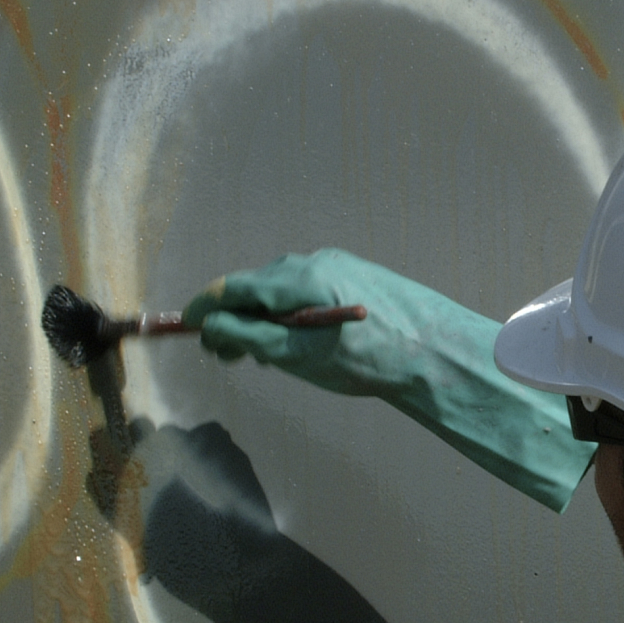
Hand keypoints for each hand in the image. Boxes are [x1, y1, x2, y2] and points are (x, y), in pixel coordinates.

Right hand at [181, 249, 595, 512]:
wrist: (435, 353)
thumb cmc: (367, 360)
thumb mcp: (298, 356)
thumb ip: (249, 337)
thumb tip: (209, 324)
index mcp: (296, 278)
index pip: (233, 286)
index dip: (206, 309)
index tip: (188, 330)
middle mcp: (313, 262)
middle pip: (255, 286)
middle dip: (235, 319)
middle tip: (229, 357)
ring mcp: (336, 266)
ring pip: (281, 289)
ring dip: (264, 318)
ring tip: (267, 354)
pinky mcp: (355, 275)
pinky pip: (306, 289)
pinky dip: (290, 313)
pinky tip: (300, 340)